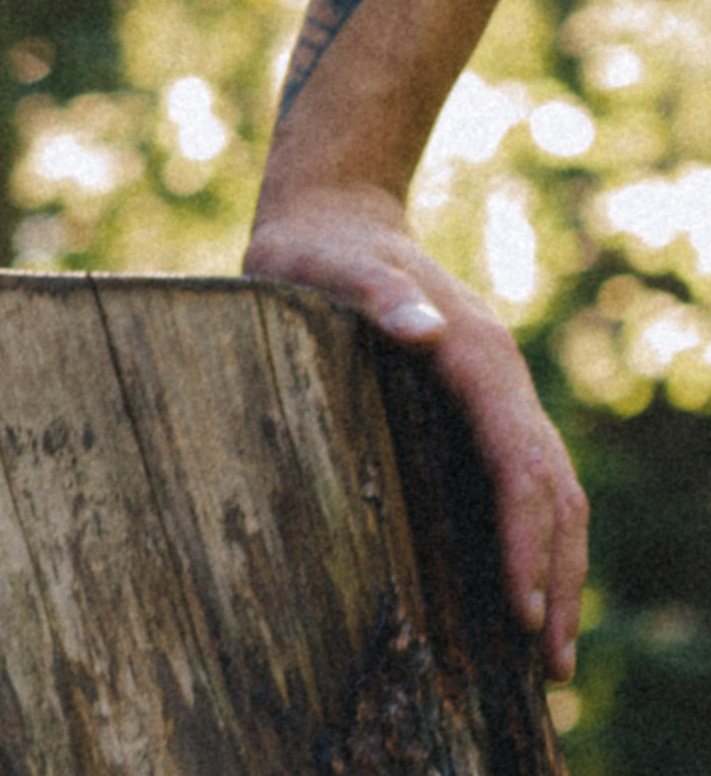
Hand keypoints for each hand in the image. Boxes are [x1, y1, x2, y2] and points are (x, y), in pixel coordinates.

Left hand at [245, 179, 585, 678]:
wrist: (333, 210)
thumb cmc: (318, 246)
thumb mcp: (329, 264)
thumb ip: (377, 292)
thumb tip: (426, 329)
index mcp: (473, 350)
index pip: (517, 460)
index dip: (525, 538)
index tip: (524, 611)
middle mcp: (500, 373)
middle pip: (553, 486)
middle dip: (558, 574)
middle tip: (553, 666)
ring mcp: (496, 387)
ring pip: (552, 487)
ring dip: (558, 564)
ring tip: (551, 653)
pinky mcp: (479, 400)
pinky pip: (527, 476)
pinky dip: (539, 536)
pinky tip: (524, 586)